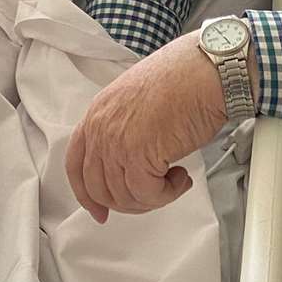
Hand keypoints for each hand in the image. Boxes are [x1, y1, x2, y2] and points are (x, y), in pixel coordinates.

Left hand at [65, 30, 224, 222]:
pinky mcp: (139, 156)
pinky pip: (147, 195)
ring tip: (173, 179)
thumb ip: (122, 128)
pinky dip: (167, 195)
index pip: (76, 164)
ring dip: (152, 197)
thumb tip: (128, 164)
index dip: (86, 194)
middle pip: (99, 188)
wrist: (205, 71)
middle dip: (127, 202)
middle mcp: (102, 128)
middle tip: (151, 197)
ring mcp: (117, 143)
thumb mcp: (137, 99)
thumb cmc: (184, 78)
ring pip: (123, 197)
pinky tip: (181, 178)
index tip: (99, 211)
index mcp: (98, 112)